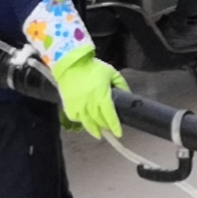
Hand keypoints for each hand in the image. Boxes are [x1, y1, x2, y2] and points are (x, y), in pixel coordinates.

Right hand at [25, 0, 123, 138]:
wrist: (71, 64)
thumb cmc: (93, 67)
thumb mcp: (111, 72)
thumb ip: (121, 84)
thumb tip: (127, 95)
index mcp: (102, 97)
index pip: (110, 116)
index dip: (115, 126)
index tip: (119, 133)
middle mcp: (90, 105)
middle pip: (100, 121)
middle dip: (106, 127)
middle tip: (110, 130)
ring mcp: (78, 107)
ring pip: (88, 124)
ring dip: (94, 129)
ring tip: (98, 133)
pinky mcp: (68, 107)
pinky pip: (76, 118)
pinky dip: (81, 121)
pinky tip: (85, 121)